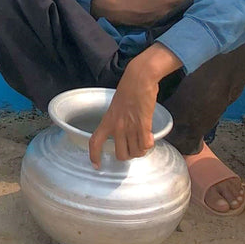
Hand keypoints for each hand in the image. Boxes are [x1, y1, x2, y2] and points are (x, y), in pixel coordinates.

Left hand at [88, 44, 181, 165]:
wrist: (140, 78)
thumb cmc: (129, 90)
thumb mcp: (116, 107)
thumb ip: (117, 121)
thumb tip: (124, 135)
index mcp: (107, 120)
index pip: (95, 142)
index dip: (94, 156)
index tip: (96, 165)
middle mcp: (117, 127)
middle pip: (120, 155)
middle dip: (128, 155)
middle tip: (133, 147)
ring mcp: (130, 127)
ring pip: (135, 152)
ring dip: (140, 150)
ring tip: (143, 140)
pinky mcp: (143, 125)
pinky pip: (145, 145)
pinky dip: (149, 144)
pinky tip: (150, 137)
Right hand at [91, 0, 193, 27]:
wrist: (120, 12)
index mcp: (169, 1)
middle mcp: (170, 12)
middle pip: (185, 7)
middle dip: (190, 0)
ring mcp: (164, 20)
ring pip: (179, 13)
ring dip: (183, 7)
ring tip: (186, 0)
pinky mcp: (159, 24)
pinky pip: (171, 17)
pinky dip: (175, 12)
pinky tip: (174, 9)